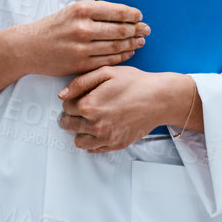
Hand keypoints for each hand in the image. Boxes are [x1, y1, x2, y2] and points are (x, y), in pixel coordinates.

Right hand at [10, 0, 149, 77]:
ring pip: (115, 46)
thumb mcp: (71, 11)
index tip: (139, 16)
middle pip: (119, 30)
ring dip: (132, 44)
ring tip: (140, 41)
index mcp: (81, 10)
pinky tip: (128, 52)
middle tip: (146, 30)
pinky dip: (121, 56)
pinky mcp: (80, 64)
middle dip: (136, 30)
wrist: (30, 47)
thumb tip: (122, 14)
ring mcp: (81, 48)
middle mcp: (82, 28)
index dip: (132, 14)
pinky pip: (107, 60)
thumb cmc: (52, 28)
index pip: (116, 11)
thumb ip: (95, 12)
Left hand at [57, 66, 186, 153]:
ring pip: (78, 140)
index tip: (82, 96)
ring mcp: (105, 137)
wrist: (159, 98)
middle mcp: (95, 125)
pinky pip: (93, 149)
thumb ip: (80, 83)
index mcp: (89, 105)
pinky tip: (101, 128)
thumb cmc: (134, 82)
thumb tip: (62, 95)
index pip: (65, 107)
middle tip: (85, 108)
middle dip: (72, 115)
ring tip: (91, 120)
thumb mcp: (106, 73)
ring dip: (80, 130)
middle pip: (68, 124)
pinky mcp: (115, 145)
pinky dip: (93, 140)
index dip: (72, 100)